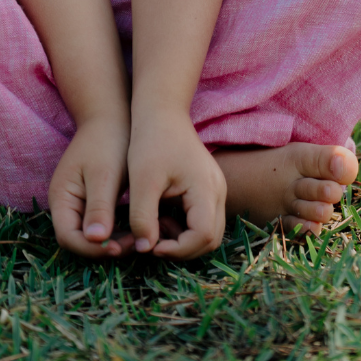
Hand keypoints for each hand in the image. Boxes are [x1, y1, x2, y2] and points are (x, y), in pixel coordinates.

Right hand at [48, 116, 131, 257]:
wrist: (112, 115)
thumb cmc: (108, 141)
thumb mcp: (105, 175)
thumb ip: (99, 207)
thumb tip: (95, 240)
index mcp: (61, 197)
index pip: (68, 237)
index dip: (92, 249)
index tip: (120, 248)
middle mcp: (65, 204)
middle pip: (78, 240)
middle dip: (104, 248)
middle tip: (134, 244)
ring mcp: (77, 202)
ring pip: (90, 236)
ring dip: (111, 242)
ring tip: (137, 239)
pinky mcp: (91, 200)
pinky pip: (99, 225)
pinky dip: (115, 231)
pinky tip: (134, 229)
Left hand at [127, 106, 225, 257]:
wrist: (161, 111)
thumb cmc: (150, 141)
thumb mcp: (142, 181)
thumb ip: (143, 217)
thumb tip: (144, 249)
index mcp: (206, 188)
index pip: (203, 236)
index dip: (178, 249)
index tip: (151, 246)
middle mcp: (218, 191)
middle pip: (211, 239)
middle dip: (182, 249)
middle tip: (153, 245)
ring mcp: (216, 189)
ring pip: (209, 231)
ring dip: (184, 240)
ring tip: (155, 230)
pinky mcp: (208, 188)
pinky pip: (203, 219)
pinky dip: (184, 227)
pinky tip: (161, 219)